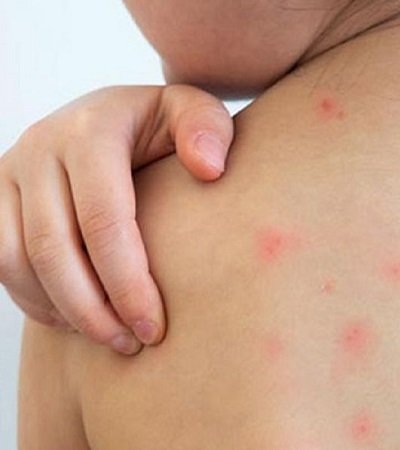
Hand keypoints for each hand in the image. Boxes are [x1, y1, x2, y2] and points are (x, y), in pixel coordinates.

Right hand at [0, 85, 233, 354]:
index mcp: (91, 131)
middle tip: (133, 344)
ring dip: (62, 310)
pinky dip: (35, 299)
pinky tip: (79, 320)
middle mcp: (40, 148)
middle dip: (93, 310)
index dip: (127, 282)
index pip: (103, 220)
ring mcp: (10, 173)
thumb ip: (208, 129)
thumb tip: (209, 169)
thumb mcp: (195, 113)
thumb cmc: (165, 126)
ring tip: (111, 338)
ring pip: (16, 261)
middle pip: (54, 248)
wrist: (114, 116)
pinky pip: (0, 261)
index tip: (156, 327)